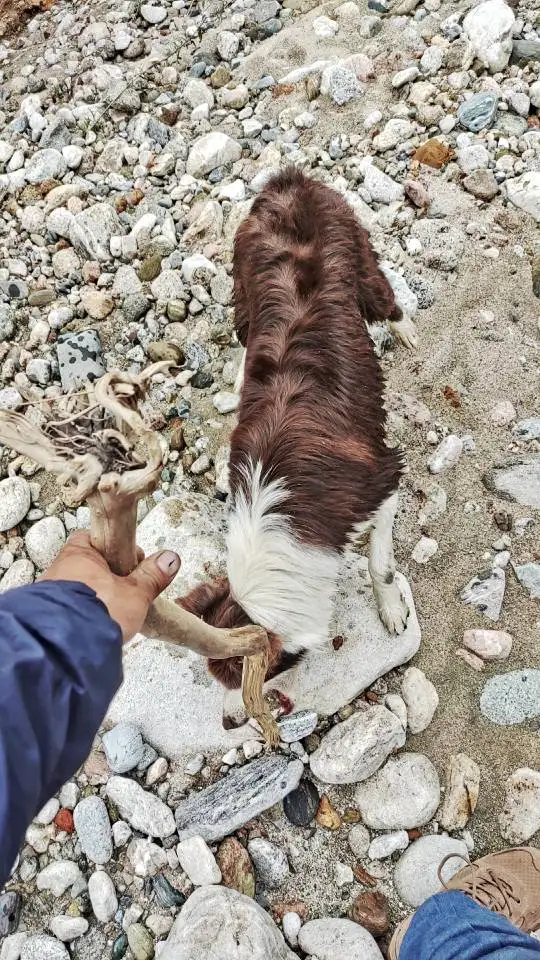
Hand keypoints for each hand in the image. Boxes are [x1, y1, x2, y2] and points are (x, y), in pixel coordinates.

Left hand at [41, 531, 180, 641]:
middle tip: (126, 592)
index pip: (94, 538)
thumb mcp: (135, 593)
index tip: (131, 561)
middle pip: (87, 565)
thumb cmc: (98, 612)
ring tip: (113, 614)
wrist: (65, 648)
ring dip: (94, 598)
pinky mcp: (47, 617)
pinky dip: (82, 615)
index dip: (114, 548)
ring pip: (77, 589)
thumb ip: (152, 576)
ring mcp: (50, 594)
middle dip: (107, 578)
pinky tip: (96, 627)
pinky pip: (68, 610)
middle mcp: (59, 569)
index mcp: (79, 554)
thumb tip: (170, 559)